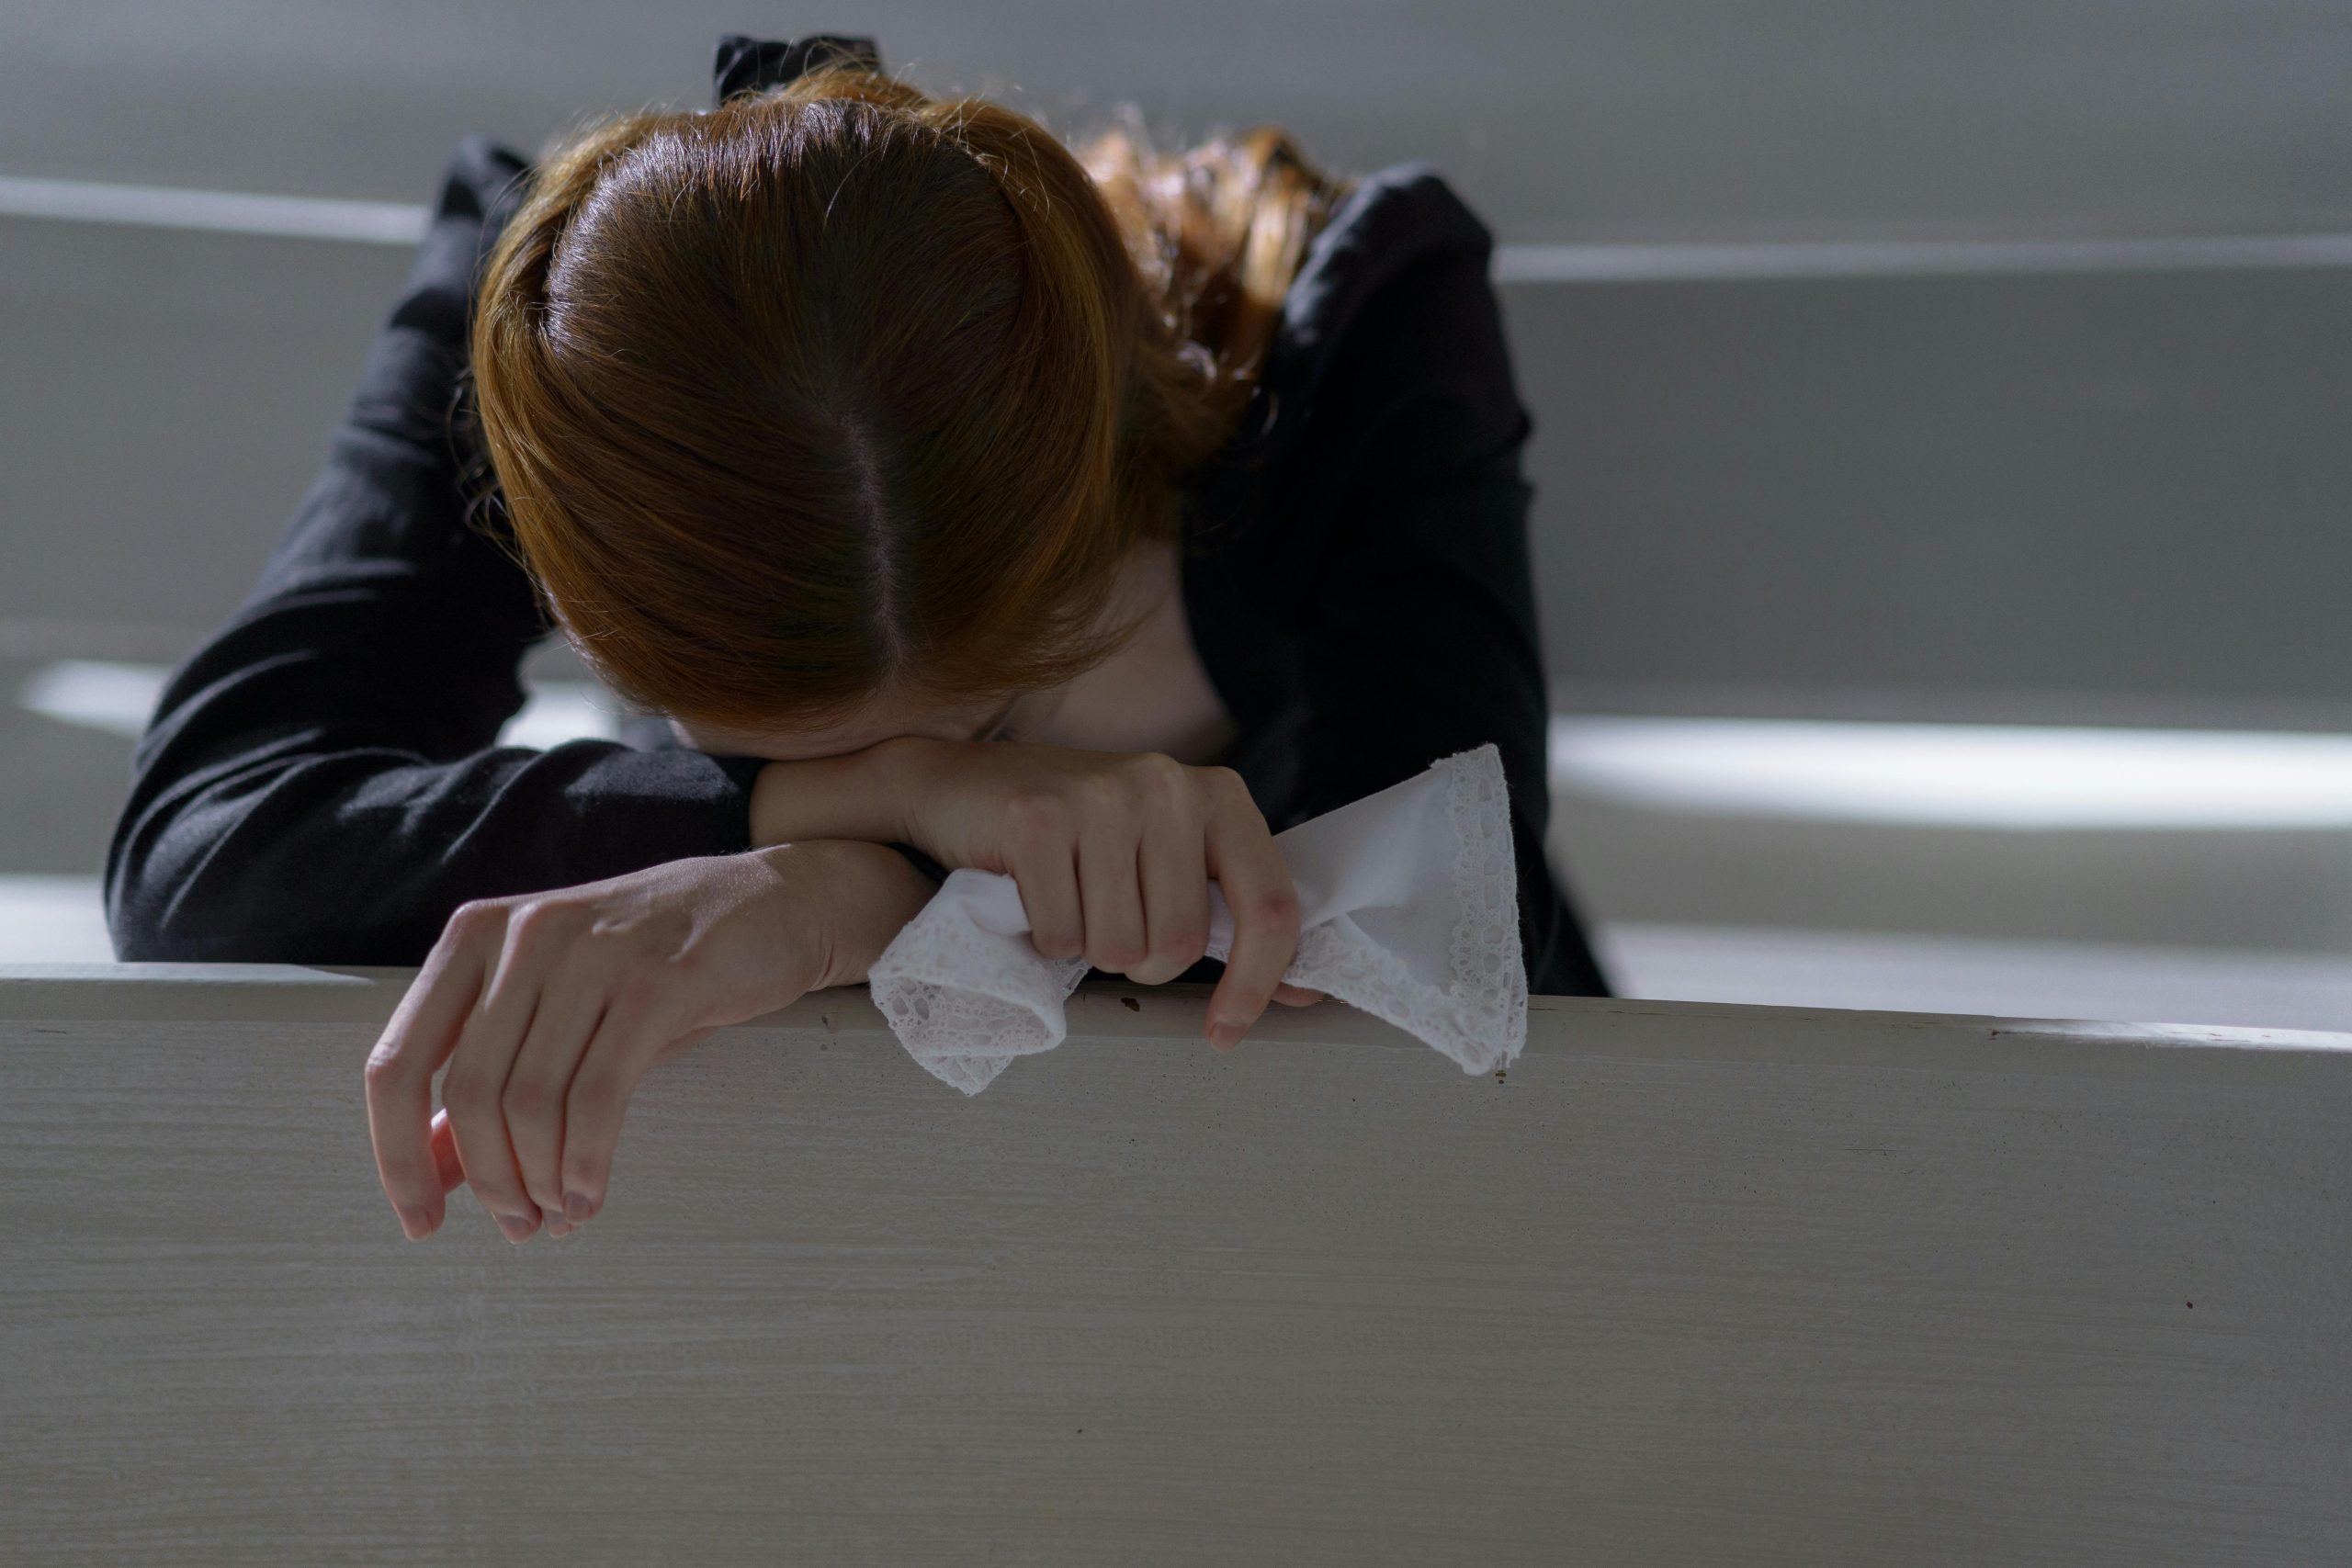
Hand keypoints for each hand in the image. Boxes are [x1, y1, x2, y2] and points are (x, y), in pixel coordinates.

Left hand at [363, 839, 934, 1243]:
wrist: (776, 901)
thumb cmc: (662, 958)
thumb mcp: (561, 1000)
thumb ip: (494, 1071)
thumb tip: (436, 1168)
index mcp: (477, 934)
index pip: (397, 1061)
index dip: (397, 1157)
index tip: (421, 1218)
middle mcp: (525, 935)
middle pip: (468, 1092)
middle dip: (489, 1180)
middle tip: (519, 1225)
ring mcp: (592, 953)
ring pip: (531, 1100)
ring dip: (541, 1180)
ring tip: (562, 1213)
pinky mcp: (658, 981)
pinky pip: (599, 1095)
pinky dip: (587, 1162)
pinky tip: (591, 1190)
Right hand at [879, 738, 1318, 1048]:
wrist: (960, 786)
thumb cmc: (1074, 835)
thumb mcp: (1165, 853)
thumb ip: (1228, 910)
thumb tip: (1304, 989)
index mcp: (1219, 796)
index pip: (1271, 906)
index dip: (1256, 983)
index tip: (1227, 1030)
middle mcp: (1168, 785)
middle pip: (1181, 945)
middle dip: (1141, 963)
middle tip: (1109, 922)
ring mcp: (1102, 796)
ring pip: (1120, 948)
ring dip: (1089, 952)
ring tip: (1071, 902)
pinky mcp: (1037, 817)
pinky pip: (1061, 935)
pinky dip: (1044, 939)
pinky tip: (1034, 894)